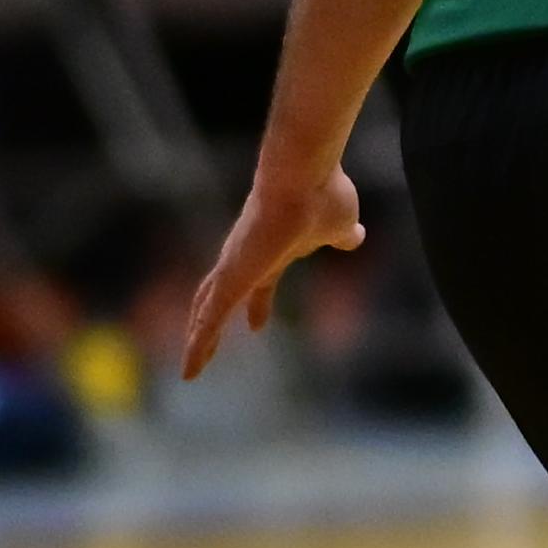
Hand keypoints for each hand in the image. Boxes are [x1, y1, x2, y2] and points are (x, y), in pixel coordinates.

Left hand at [177, 158, 362, 380]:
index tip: (257, 326)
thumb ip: (342, 235)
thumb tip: (356, 235)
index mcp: (274, 252)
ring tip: (191, 368)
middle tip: (205, 346)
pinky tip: (190, 368)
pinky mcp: (230, 279)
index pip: (261, 284)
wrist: (305, 178)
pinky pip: (209, 320)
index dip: (259, 305)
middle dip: (213, 322)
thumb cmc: (323, 197)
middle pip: (221, 296)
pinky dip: (198, 345)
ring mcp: (235, 268)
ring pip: (207, 310)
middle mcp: (247, 258)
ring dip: (199, 341)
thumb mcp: (340, 224)